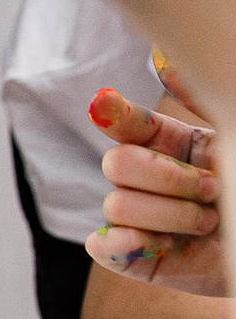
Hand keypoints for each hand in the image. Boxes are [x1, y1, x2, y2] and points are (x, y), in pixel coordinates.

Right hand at [84, 87, 221, 289]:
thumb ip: (205, 100)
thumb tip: (160, 58)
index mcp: (174, 146)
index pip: (127, 123)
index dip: (114, 113)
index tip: (107, 104)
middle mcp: (153, 181)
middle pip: (116, 163)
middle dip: (168, 177)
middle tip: (214, 189)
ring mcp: (144, 221)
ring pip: (117, 205)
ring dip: (171, 215)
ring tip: (211, 224)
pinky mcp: (139, 260)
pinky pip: (103, 247)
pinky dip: (126, 245)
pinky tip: (167, 244)